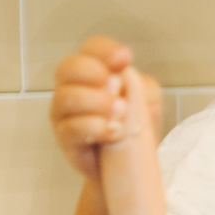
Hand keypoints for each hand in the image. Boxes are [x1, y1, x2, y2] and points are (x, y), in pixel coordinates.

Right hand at [49, 36, 161, 179]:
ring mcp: (65, 113)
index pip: (91, 48)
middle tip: (115, 86)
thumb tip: (122, 78)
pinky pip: (72, 128)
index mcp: (95, 71)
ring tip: (120, 111)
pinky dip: (95, 127)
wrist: (131, 166)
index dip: (105, 50)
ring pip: (67, 97)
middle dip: (94, 73)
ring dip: (96, 101)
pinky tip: (114, 131)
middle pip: (69, 67)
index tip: (124, 59)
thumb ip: (140, 85)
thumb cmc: (138, 126)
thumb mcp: (149, 100)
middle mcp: (74, 87)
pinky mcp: (66, 139)